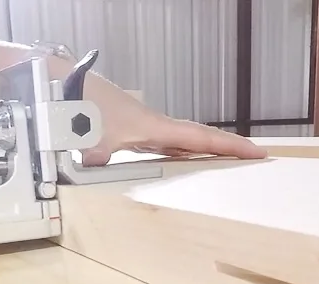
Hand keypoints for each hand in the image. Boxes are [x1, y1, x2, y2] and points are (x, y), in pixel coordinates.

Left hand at [78, 75, 266, 166]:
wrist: (62, 85)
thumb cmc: (79, 105)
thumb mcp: (88, 134)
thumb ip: (95, 152)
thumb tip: (98, 162)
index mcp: (152, 127)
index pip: (200, 138)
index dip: (229, 147)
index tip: (256, 152)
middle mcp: (152, 126)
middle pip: (198, 138)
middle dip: (226, 148)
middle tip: (253, 158)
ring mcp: (142, 128)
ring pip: (182, 141)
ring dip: (205, 150)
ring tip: (227, 162)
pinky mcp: (130, 132)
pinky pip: (165, 144)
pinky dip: (181, 151)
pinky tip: (182, 160)